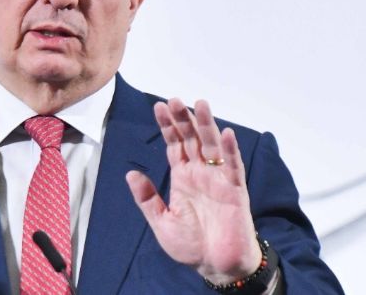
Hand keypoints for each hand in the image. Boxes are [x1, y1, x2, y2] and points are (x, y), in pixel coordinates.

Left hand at [126, 99, 261, 284]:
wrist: (216, 266)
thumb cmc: (191, 245)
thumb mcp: (161, 222)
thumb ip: (147, 198)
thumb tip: (130, 174)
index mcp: (182, 177)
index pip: (174, 144)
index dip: (167, 126)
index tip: (159, 106)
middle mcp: (200, 173)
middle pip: (191, 139)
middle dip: (183, 119)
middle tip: (174, 99)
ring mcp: (218, 179)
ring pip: (212, 146)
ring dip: (206, 125)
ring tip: (200, 104)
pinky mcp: (235, 190)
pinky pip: (233, 166)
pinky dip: (230, 150)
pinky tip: (226, 133)